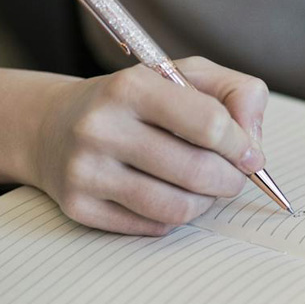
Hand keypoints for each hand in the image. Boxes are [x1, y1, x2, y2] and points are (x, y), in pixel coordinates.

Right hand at [28, 57, 269, 235]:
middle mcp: (101, 127)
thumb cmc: (136, 101)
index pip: (210, 124)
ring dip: (206, 203)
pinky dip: (173, 217)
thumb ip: (236, 93)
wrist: (52, 126)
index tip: (250, 154)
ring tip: (205, 188)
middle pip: (198, 171)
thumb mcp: (185, 76)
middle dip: (231, 180)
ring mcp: (85, 170)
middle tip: (234, 177)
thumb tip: (252, 143)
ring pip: (177, 207)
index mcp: (130, 86)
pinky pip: (151, 227)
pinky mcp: (78, 207)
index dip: (241, 145)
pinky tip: (168, 195)